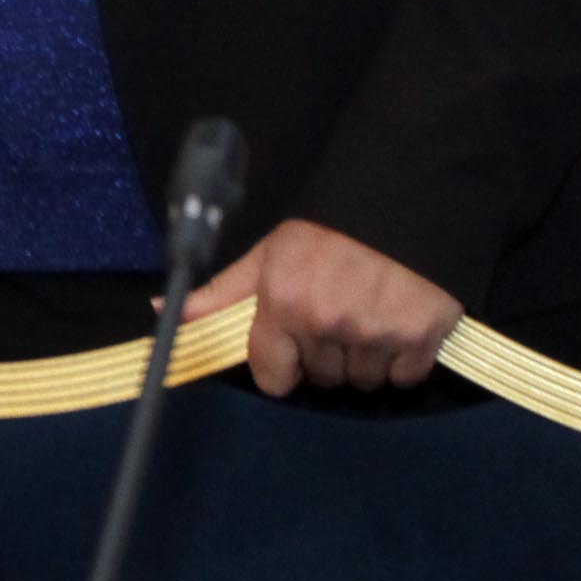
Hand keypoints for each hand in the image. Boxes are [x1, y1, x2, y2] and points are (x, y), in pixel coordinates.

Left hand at [194, 218, 462, 395]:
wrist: (405, 199)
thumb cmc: (331, 230)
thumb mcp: (270, 253)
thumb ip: (221, 292)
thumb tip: (162, 313)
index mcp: (283, 300)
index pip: (272, 378)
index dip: (282, 365)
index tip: (292, 347)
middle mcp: (326, 321)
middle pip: (321, 379)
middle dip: (326, 355)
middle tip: (338, 314)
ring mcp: (374, 332)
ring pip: (362, 381)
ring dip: (365, 359)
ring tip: (369, 314)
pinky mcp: (419, 338)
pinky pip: (402, 378)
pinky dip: (402, 360)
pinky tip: (397, 322)